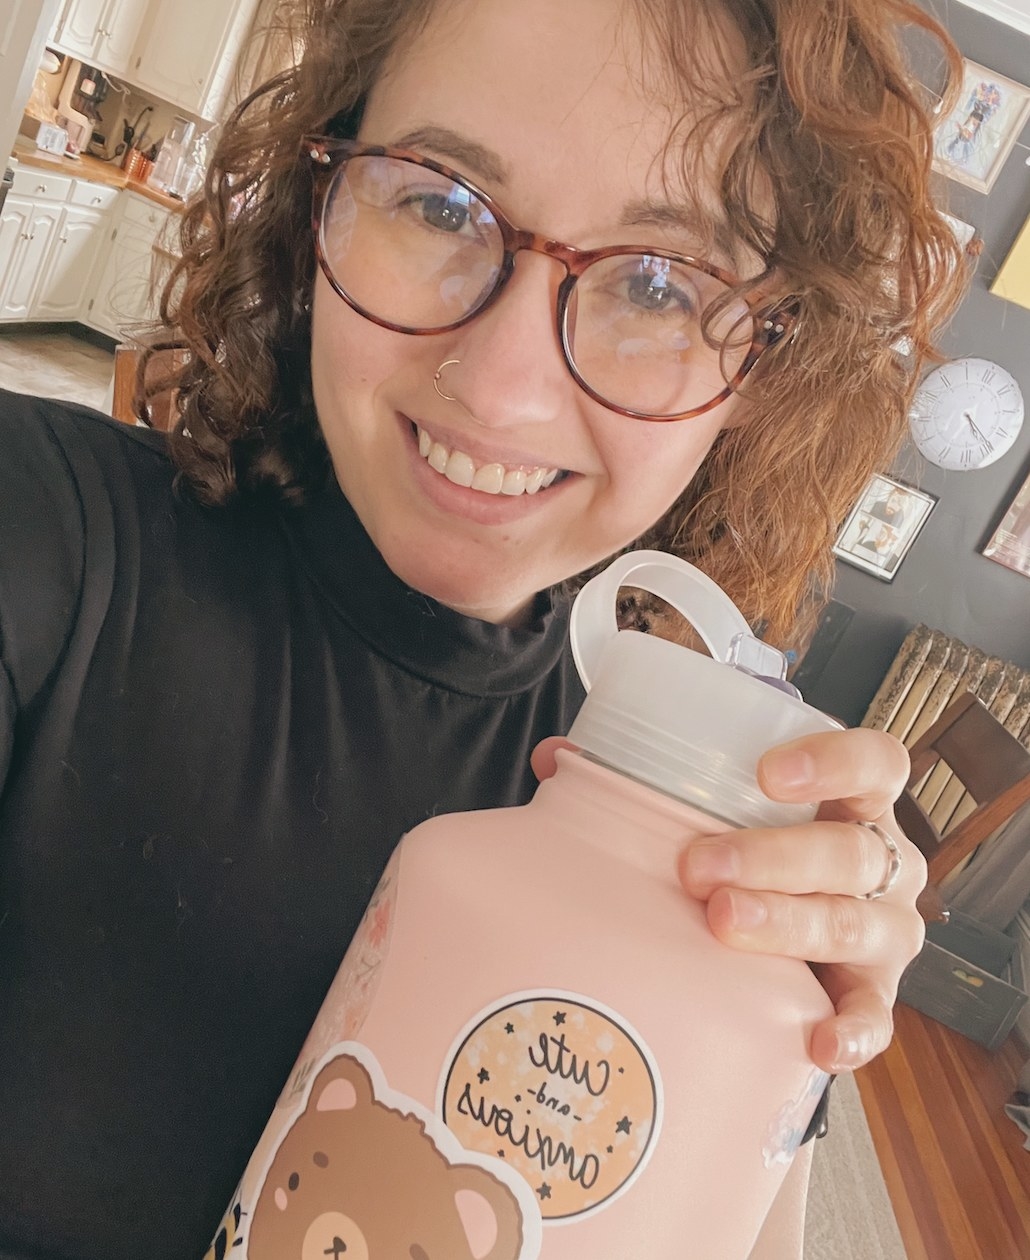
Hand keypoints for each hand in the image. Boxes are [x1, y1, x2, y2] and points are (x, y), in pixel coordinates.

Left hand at [679, 727, 925, 1072]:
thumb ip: (645, 781)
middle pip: (850, 851)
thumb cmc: (749, 851)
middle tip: (700, 867)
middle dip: (774, 856)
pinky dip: (854, 1030)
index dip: (832, 762)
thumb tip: (557, 758)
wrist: (783, 939)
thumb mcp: (716, 810)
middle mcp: (883, 863)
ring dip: (787, 923)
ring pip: (853, 924)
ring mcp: (885, 932)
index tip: (766, 774)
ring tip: (723, 923)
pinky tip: (821, 1040)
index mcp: (853, 802)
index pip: (875, 763)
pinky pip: (876, 1016)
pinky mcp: (874, 994)